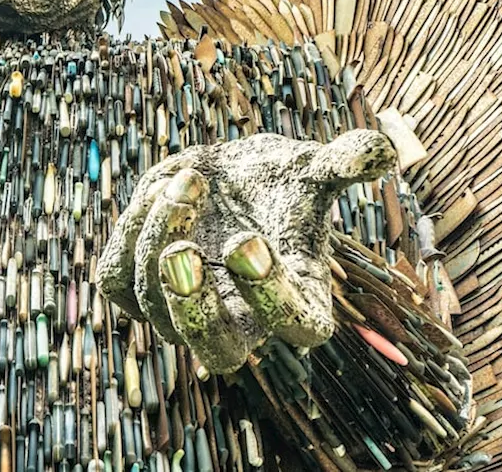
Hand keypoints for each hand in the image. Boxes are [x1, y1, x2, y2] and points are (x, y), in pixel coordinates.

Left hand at [96, 130, 395, 373]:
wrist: (230, 178)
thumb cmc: (280, 183)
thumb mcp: (313, 168)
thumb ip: (344, 162)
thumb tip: (382, 150)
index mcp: (299, 303)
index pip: (293, 326)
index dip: (269, 293)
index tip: (247, 240)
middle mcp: (242, 322)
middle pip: (217, 350)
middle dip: (194, 308)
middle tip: (180, 254)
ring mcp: (185, 312)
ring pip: (157, 302)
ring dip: (162, 238)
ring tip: (190, 180)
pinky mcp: (139, 289)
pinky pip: (119, 280)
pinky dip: (132, 235)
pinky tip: (158, 192)